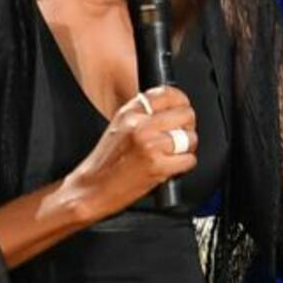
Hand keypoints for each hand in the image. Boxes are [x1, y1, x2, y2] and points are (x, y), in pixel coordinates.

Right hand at [63, 85, 197, 222]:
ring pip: (190, 138)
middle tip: (180, 136)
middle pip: (185, 114)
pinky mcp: (157, 166)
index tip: (182, 109)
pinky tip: (171, 167)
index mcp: (130, 112)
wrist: (92, 188)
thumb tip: (169, 109)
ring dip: (187, 148)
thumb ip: (142, 114)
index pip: (168, 94)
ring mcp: (149, 145)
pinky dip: (184, 165)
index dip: (181, 101)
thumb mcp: (119, 126)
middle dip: (187, 127)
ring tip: (174, 154)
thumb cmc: (105, 162)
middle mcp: (140, 124)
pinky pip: (188, 160)